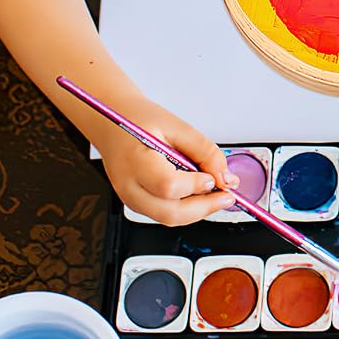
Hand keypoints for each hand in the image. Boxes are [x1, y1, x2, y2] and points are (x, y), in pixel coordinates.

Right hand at [98, 100, 236, 226]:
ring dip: (197, 211)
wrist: (110, 124)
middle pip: (169, 213)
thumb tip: (225, 177)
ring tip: (217, 194)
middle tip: (228, 196)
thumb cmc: (138, 120)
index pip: (168, 185)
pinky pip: (163, 213)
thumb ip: (203, 151)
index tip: (215, 177)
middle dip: (204, 208)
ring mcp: (130, 198)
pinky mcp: (136, 202)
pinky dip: (185, 208)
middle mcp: (129, 187)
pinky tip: (199, 193)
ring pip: (167, 218)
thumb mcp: (176, 126)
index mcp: (136, 162)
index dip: (196, 185)